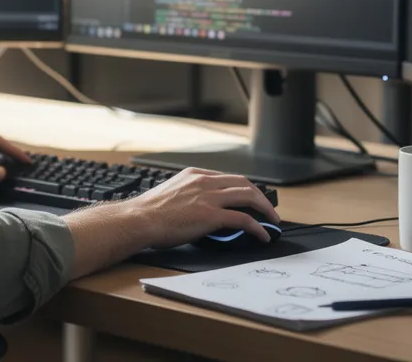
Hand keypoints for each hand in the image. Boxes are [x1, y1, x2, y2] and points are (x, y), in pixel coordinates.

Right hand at [122, 167, 280, 248]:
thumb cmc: (148, 212)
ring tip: (273, 221)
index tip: (251, 198)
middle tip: (269, 210)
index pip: (228, 178)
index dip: (244, 188)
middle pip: (244, 183)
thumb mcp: (171, 193)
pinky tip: (263, 235)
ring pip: (249, 196)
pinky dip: (258, 227)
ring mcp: (209, 197)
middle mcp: (205, 182)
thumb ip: (188, 195)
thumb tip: (197, 209)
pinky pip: (244, 219)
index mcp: (195, 175)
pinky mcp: (211, 215)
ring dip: (265, 209)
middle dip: (261, 196)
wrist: (139, 219)